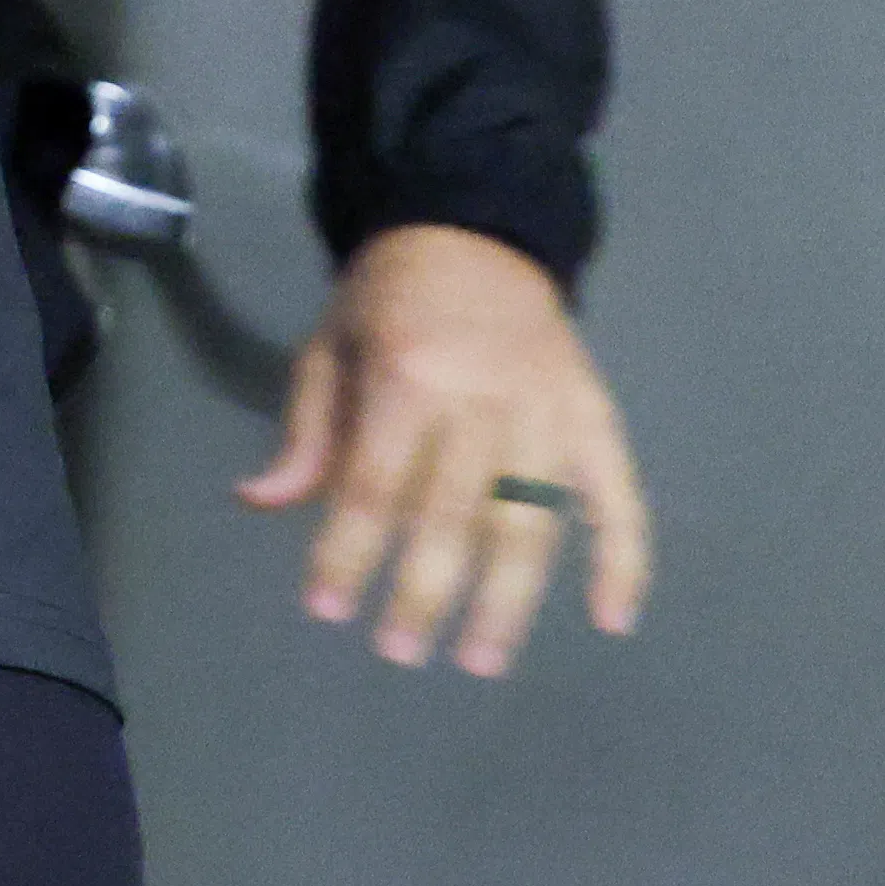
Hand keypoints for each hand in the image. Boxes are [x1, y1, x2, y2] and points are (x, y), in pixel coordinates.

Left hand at [238, 221, 654, 673]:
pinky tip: (611, 619)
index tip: (327, 609)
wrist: (477, 226)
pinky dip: (623, 558)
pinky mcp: (597, 414)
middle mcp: (488, 398)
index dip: (349, 552)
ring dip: (509, 599)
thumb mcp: (329, 347)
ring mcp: (551, 410)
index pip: (377, 486)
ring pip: (534, 522)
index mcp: (412, 376)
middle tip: (399, 652)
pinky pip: (620, 496)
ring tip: (481, 659)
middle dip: (424, 592)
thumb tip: (260, 503)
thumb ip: (307, 432)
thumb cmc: (389, 296)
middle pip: (454, 515)